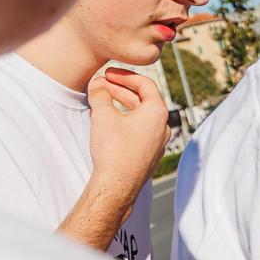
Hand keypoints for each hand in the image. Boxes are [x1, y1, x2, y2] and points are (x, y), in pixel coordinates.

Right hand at [86, 68, 168, 193]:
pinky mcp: (149, 154)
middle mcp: (163, 126)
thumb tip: (97, 84)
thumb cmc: (114, 150)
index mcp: (158, 113)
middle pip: (143, 100)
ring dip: (122, 106)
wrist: (117, 185)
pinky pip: (139, 131)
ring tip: (102, 101)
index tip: (109, 73)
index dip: (125, 76)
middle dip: (121, 90)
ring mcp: (158, 142)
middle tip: (102, 85)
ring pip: (140, 116)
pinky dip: (125, 121)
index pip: (146, 84)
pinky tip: (109, 122)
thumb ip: (100, 95)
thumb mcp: (103, 115)